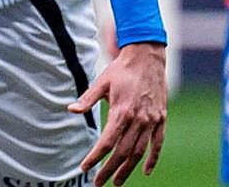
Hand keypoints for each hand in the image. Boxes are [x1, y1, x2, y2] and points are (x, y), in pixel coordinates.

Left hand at [69, 41, 165, 185]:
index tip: (86, 168)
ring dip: (128, 169)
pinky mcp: (161, 120)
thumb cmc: (121, 70)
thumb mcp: (101, 82)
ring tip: (117, 182)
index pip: (107, 142)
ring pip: (140, 152)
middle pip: (123, 152)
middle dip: (110, 170)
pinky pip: (157, 144)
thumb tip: (70, 109)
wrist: (147, 58)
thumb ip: (87, 99)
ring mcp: (152, 121)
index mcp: (121, 111)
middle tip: (99, 183)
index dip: (96, 157)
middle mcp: (138, 119)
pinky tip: (145, 171)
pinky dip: (152, 159)